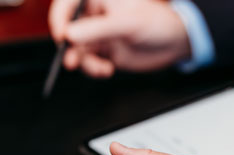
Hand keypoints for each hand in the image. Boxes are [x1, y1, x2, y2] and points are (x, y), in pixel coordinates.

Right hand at [48, 0, 190, 77]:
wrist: (174, 44)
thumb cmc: (157, 23)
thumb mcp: (127, 24)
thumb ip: (98, 29)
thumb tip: (69, 35)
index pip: (67, 3)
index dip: (59, 18)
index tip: (61, 36)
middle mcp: (95, 14)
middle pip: (69, 30)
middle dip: (70, 48)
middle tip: (72, 63)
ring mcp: (98, 34)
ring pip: (77, 49)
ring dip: (85, 63)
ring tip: (101, 69)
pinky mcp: (103, 51)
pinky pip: (88, 62)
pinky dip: (94, 69)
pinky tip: (107, 70)